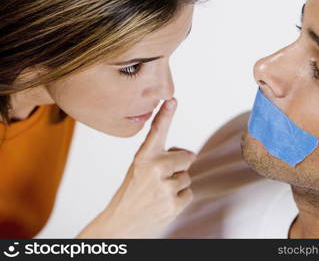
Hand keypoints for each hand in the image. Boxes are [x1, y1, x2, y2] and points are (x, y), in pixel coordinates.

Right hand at [76, 98, 195, 237]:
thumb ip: (162, 156)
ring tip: (158, 193)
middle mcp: (154, 168)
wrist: (121, 223)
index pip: (157, 131)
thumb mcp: (140, 169)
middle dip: (178, 167)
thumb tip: (192, 154)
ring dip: (177, 185)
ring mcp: (164, 186)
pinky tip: (164, 203)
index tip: (172, 100)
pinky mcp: (173, 203)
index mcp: (143, 157)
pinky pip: (188, 193)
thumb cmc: (132, 193)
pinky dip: (180, 198)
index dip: (166, 114)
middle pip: (186, 158)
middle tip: (159, 180)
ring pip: (187, 177)